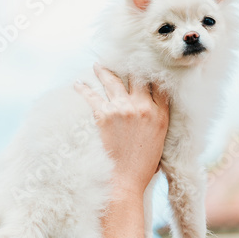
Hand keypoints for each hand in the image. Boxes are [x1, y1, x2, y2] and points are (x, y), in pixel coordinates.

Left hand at [74, 64, 168, 196]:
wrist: (125, 181)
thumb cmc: (143, 166)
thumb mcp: (160, 141)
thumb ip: (159, 120)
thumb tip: (154, 108)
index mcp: (161, 115)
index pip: (160, 85)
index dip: (153, 72)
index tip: (147, 64)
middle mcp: (144, 108)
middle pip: (138, 77)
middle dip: (131, 65)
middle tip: (124, 56)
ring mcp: (123, 109)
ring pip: (114, 81)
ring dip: (105, 71)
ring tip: (99, 65)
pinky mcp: (104, 115)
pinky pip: (92, 96)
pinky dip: (84, 88)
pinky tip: (78, 83)